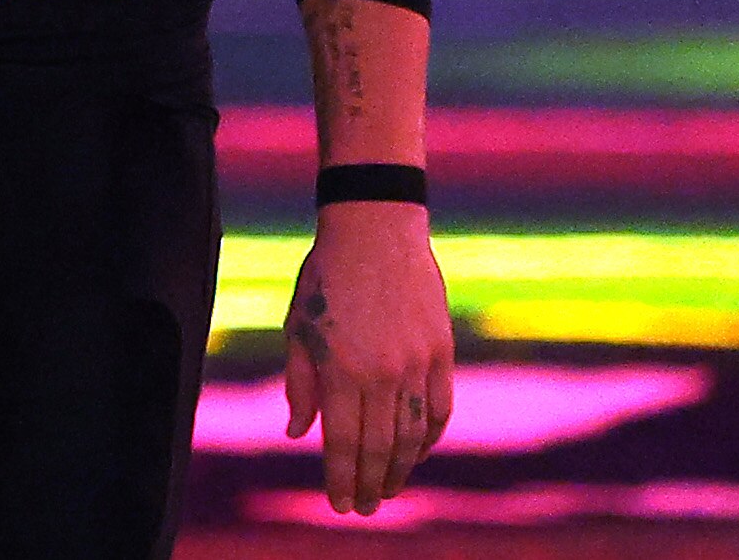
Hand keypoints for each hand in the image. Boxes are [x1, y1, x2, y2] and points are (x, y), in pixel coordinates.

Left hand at [283, 201, 454, 515]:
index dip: (341, 479)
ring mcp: (416, 364)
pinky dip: (429, 436)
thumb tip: (299, 434)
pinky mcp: (441, 352)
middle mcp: (382, 373)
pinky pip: (439, 409)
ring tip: (389, 489)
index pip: (343, 443)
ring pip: (413, 435)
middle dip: (370, 484)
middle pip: (380, 448)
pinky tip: (417, 452)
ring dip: (401, 469)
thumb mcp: (297, 327)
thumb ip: (299, 384)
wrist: (375, 231)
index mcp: (341, 369)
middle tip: (364, 508)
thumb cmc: (326, 278)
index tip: (340, 505)